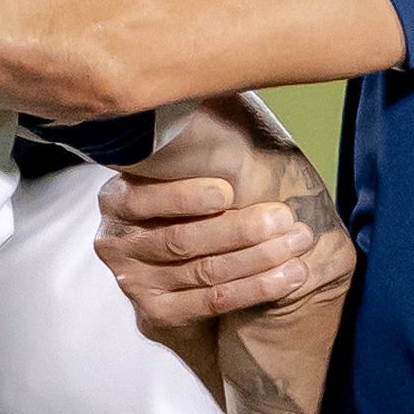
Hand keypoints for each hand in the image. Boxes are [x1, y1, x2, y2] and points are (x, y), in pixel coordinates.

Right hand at [96, 172, 345, 334]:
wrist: (181, 279)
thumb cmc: (193, 213)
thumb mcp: (183, 177)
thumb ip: (195, 152)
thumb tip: (229, 98)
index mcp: (117, 200)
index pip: (144, 199)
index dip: (185, 196)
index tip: (228, 190)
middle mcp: (116, 243)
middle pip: (183, 240)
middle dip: (241, 229)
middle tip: (284, 218)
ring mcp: (133, 283)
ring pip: (205, 271)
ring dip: (259, 257)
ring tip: (297, 243)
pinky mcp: (156, 315)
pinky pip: (213, 301)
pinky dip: (256, 287)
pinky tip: (289, 275)